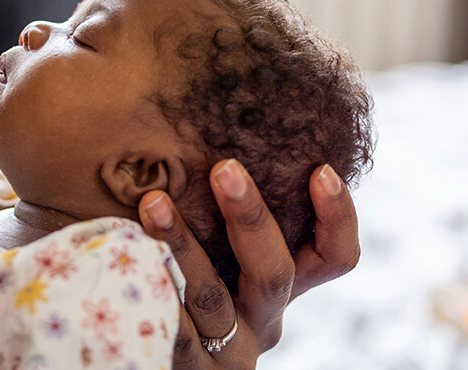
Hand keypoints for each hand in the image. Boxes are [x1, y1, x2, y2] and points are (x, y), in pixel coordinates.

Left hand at [138, 160, 359, 367]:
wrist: (144, 358)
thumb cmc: (175, 283)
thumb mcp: (215, 256)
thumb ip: (219, 212)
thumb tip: (216, 122)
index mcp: (278, 290)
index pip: (333, 258)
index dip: (338, 217)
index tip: (320, 169)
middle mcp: (262, 322)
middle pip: (275, 273)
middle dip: (250, 216)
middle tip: (224, 167)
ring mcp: (226, 353)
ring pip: (211, 296)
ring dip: (183, 243)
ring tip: (153, 201)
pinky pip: (172, 330)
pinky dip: (154, 291)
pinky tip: (129, 257)